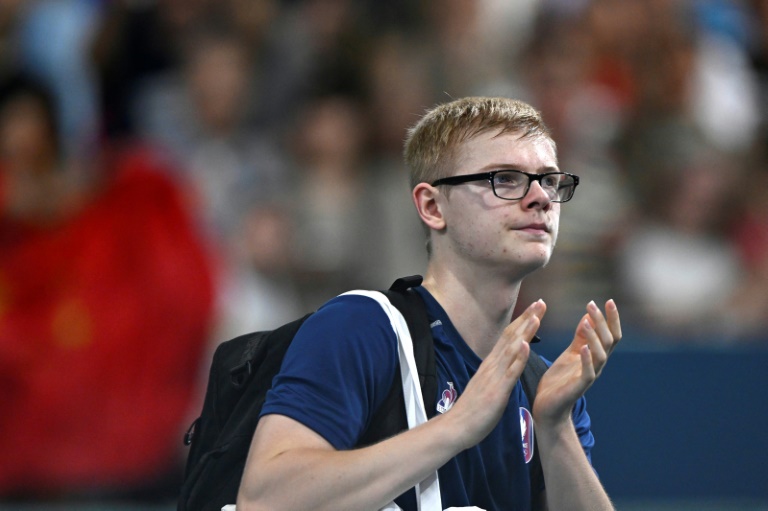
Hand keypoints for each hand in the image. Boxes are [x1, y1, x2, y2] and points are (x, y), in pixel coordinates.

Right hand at [447, 300, 545, 448]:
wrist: (457, 426)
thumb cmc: (472, 410)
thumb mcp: (485, 385)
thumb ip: (495, 372)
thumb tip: (504, 363)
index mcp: (490, 364)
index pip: (508, 337)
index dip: (522, 321)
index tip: (535, 308)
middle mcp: (492, 365)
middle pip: (511, 336)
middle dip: (527, 318)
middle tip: (541, 302)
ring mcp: (494, 376)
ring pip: (512, 349)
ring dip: (525, 331)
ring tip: (537, 315)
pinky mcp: (497, 390)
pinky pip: (510, 372)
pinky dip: (519, 357)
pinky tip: (526, 345)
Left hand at [533, 299, 621, 426]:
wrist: (548, 406)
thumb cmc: (560, 380)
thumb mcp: (570, 353)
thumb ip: (581, 337)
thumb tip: (589, 316)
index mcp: (595, 356)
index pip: (611, 334)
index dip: (612, 318)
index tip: (609, 300)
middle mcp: (597, 365)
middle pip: (609, 341)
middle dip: (602, 321)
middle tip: (592, 304)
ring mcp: (589, 376)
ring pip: (601, 355)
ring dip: (594, 337)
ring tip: (586, 321)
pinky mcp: (578, 387)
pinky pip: (588, 373)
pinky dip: (587, 360)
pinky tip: (584, 348)